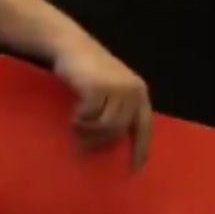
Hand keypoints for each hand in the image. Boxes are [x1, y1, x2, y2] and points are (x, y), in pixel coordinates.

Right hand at [52, 38, 151, 167]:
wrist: (70, 45)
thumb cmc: (85, 69)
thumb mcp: (107, 88)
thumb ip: (112, 108)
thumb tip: (103, 140)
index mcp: (139, 93)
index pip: (144, 126)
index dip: (141, 148)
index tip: (135, 168)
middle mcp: (133, 91)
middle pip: (119, 129)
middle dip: (99, 142)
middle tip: (81, 149)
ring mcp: (116, 89)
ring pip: (105, 125)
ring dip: (87, 131)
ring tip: (74, 128)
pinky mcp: (98, 89)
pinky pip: (90, 116)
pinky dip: (79, 120)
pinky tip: (73, 116)